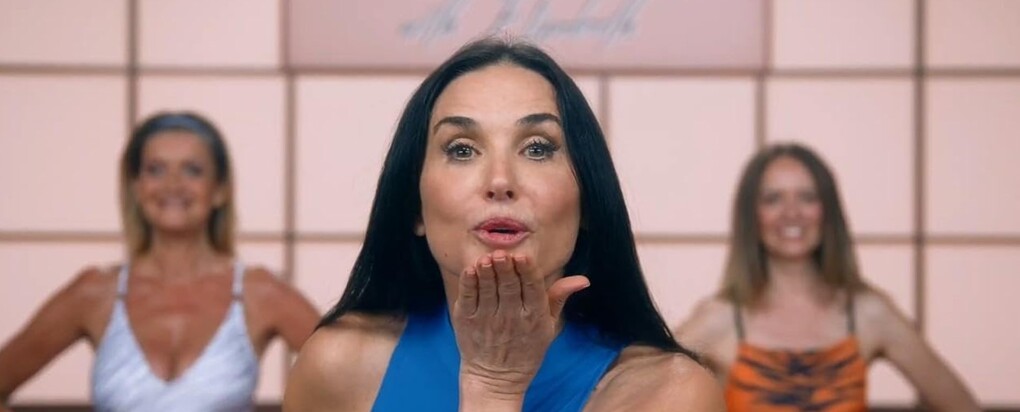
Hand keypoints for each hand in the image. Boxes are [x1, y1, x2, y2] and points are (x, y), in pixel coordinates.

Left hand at [452, 250, 589, 407]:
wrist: (496, 379)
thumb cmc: (526, 350)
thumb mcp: (549, 326)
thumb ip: (559, 298)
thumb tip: (583, 279)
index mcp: (534, 317)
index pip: (532, 289)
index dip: (527, 272)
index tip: (523, 256)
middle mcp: (511, 318)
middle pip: (509, 287)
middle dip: (505, 268)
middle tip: (502, 253)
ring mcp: (487, 320)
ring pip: (488, 290)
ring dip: (487, 272)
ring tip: (486, 258)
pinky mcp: (467, 322)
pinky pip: (468, 299)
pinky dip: (469, 284)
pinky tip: (471, 270)